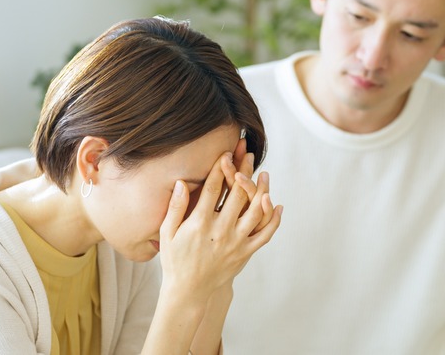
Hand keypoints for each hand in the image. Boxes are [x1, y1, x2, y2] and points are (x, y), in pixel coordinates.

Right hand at [159, 152, 281, 302]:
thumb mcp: (167, 233)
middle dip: (245, 170)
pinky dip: (274, 219)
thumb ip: (175, 207)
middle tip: (249, 154)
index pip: (215, 188)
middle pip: (239, 194)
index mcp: (200, 223)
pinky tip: (276, 204)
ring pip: (257, 211)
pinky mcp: (245, 252)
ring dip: (263, 190)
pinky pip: (265, 234)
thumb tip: (181, 182)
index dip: (221, 168)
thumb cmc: (175, 260)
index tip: (226, 152)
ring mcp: (236, 242)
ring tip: (265, 174)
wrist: (189, 291)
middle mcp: (221, 230)